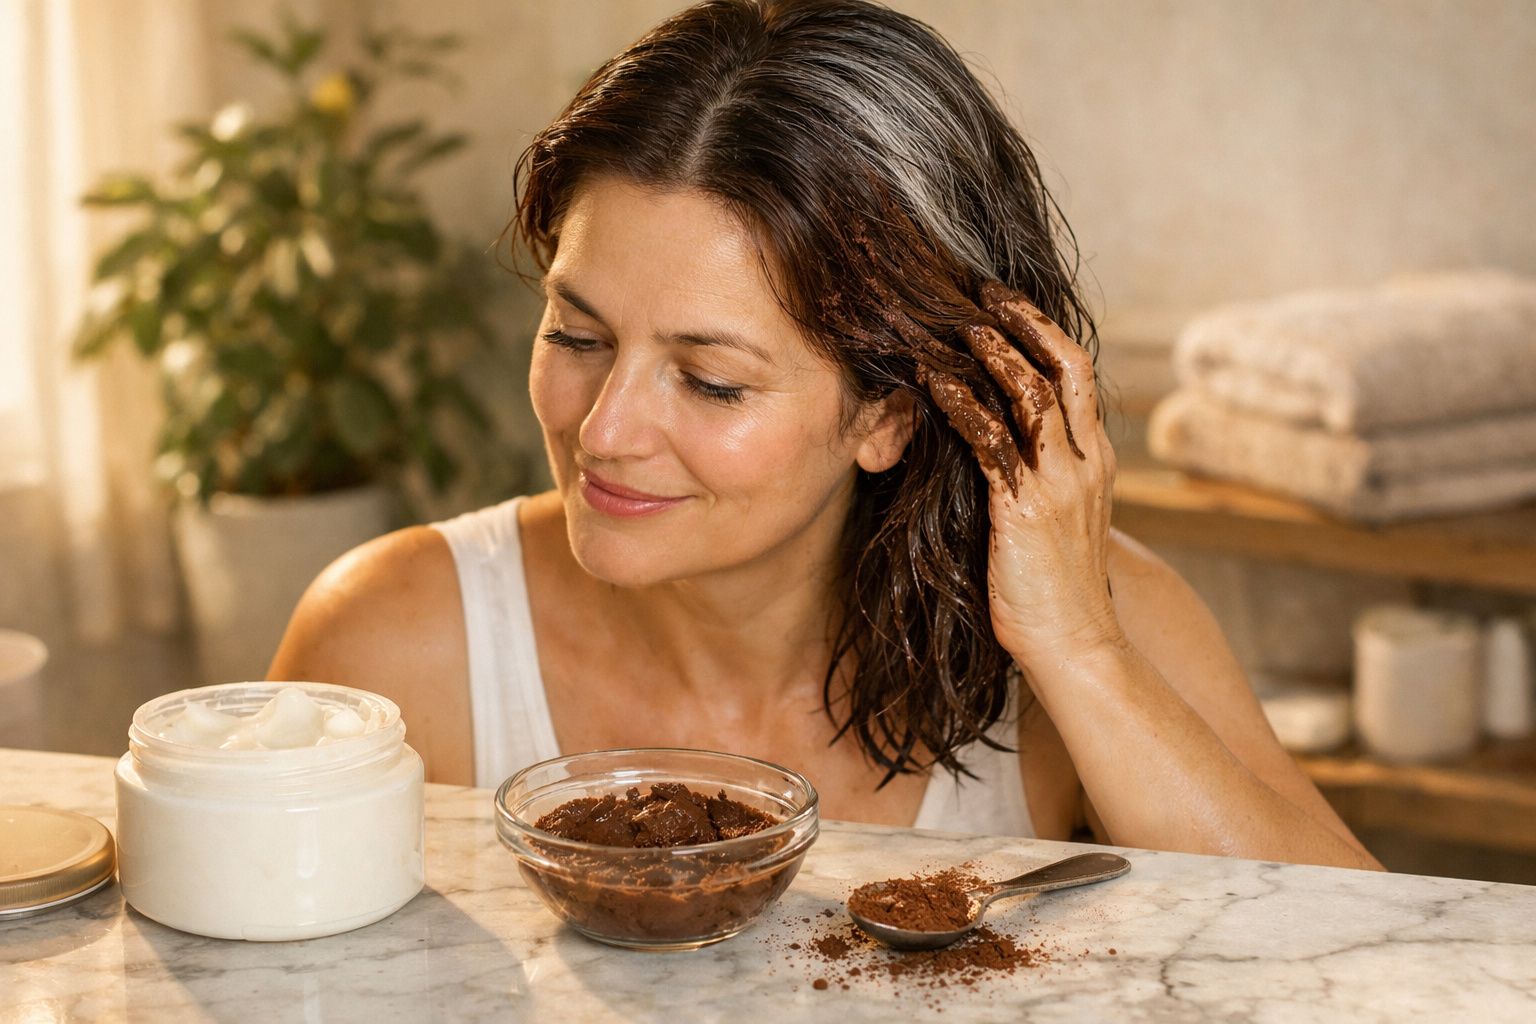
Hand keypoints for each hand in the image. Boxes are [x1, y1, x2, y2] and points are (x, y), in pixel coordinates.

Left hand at [922, 281, 1120, 665]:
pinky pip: (992, 439)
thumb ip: (1039, 484)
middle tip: (983, 290)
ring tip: (955, 322)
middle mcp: (1085, 463)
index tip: (1009, 306)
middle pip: (1065, 368)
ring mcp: (1060, 483)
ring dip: (992, 352)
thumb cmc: (1055, 594)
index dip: (1046, 335)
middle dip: (1024, 322)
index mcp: (1095, 464)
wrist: (1076, 648)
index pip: (1079, 378)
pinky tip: (933, 381)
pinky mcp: (1025, 507)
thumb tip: (1002, 459)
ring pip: (1032, 392)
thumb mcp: (1056, 526)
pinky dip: (961, 402)